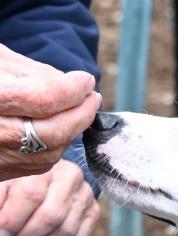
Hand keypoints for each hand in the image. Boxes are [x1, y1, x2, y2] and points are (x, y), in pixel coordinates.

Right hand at [0, 44, 100, 180]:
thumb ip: (27, 70)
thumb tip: (68, 84)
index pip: (44, 98)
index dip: (71, 90)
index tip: (86, 80)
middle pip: (51, 131)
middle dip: (80, 115)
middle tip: (92, 97)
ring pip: (47, 153)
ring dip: (71, 133)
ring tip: (80, 111)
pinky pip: (34, 165)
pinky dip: (54, 148)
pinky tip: (59, 130)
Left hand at [0, 159, 99, 235]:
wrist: (45, 176)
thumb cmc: (17, 179)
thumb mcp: (4, 181)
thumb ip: (0, 199)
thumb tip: (0, 231)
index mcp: (45, 164)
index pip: (31, 194)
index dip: (12, 221)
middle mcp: (71, 177)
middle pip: (52, 216)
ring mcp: (86, 196)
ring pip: (65, 232)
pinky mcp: (93, 212)